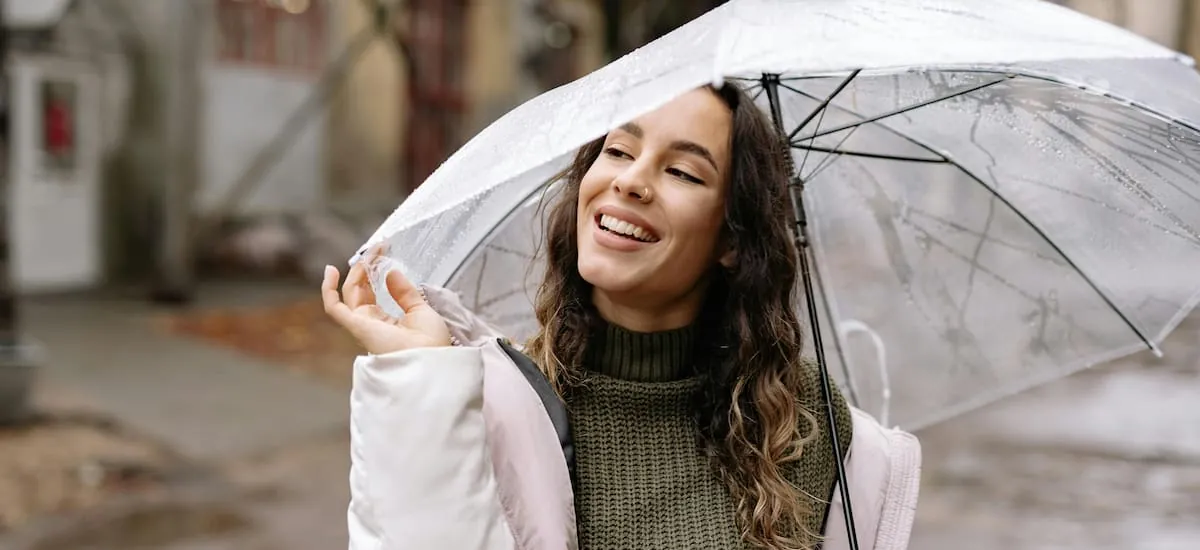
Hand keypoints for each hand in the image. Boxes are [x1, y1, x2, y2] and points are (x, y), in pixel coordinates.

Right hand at [321, 252, 452, 354]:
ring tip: (367, 253)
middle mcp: (371, 324)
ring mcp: (362, 325)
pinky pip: (333, 308)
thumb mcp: (421, 310)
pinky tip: (331, 270)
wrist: (431, 360)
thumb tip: (391, 272)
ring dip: (356, 271)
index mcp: (386, 323)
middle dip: (366, 268)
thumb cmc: (431, 344)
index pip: (372, 294)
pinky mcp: (357, 326)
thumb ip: (405, 293)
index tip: (383, 253)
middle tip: (377, 248)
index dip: (374, 273)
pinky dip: (328, 289)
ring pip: (349, 294)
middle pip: (359, 291)